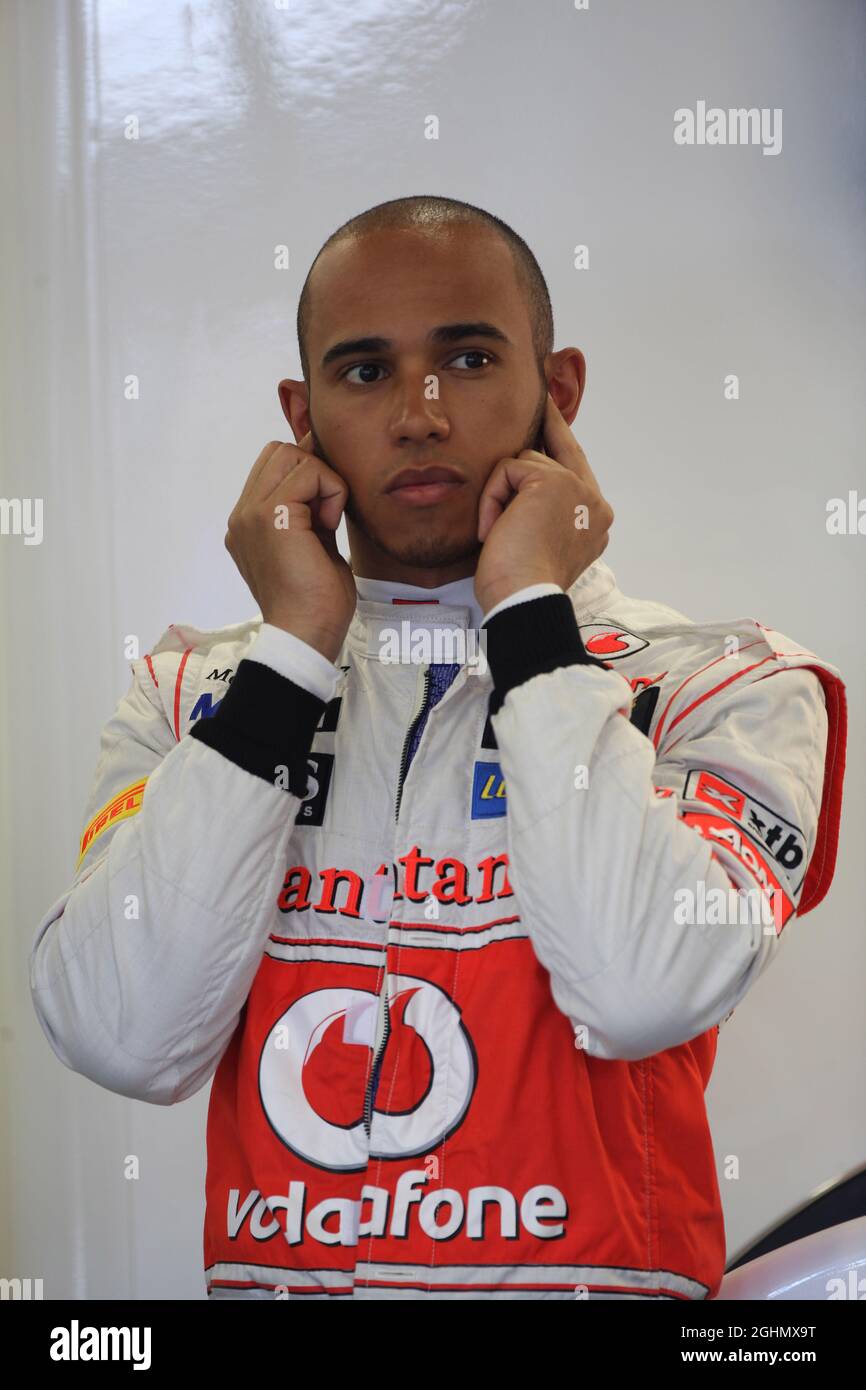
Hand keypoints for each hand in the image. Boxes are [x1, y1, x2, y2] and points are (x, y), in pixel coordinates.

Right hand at [225, 434, 356, 661]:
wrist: (307, 632)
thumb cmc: (316, 600)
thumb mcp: (314, 542)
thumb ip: (311, 509)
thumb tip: (325, 471)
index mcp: (248, 523)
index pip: (273, 465)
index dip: (307, 475)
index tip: (325, 515)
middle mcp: (242, 515)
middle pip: (279, 451)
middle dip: (313, 471)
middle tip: (326, 515)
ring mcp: (250, 513)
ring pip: (292, 455)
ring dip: (323, 481)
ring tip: (326, 522)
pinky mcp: (269, 515)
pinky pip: (310, 472)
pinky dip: (332, 491)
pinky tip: (329, 525)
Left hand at [474, 394, 613, 616]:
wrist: (522, 599)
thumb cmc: (519, 583)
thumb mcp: (538, 541)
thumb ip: (543, 509)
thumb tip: (522, 476)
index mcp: (595, 518)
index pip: (576, 466)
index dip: (561, 436)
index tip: (553, 411)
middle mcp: (595, 501)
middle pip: (560, 448)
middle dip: (549, 420)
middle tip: (542, 390)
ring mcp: (578, 489)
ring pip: (524, 461)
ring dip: (499, 494)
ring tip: (496, 532)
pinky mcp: (553, 481)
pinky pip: (506, 469)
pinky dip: (491, 498)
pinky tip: (493, 530)